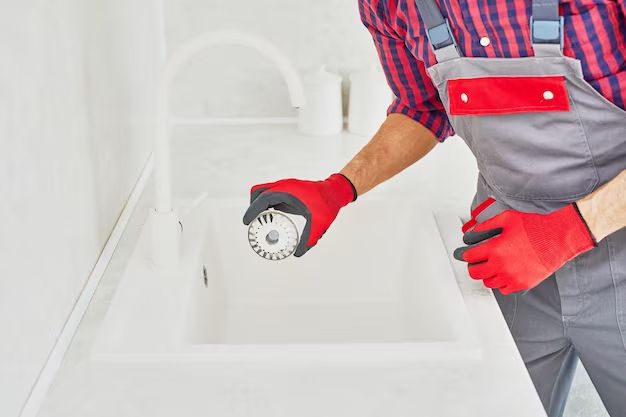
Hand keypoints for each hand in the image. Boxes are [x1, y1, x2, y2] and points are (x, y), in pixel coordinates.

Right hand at [243, 173, 356, 256]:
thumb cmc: (328, 203)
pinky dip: (267, 206)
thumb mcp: (320, 223)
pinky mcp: (289, 192)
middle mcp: (284, 186)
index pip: (263, 199)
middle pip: (258, 193)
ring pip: (264, 193)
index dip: (252, 210)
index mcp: (287, 191)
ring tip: (260, 223)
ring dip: (259, 206)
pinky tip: (271, 219)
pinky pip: (272, 196)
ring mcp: (285, 188)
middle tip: (253, 224)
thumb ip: (310, 238)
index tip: (247, 222)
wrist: (336, 191)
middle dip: (253, 207)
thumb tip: (298, 253)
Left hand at [453, 199, 595, 294]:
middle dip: (473, 266)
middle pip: (475, 273)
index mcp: (495, 249)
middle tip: (475, 261)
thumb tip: (474, 232)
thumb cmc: (536, 227)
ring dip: (487, 274)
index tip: (463, 254)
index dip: (463, 255)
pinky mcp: (523, 284)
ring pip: (488, 282)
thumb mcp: (507, 218)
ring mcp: (512, 277)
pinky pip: (504, 289)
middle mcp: (501, 265)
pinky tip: (504, 273)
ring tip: (491, 266)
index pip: (469, 257)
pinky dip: (501, 282)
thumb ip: (487, 225)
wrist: (559, 237)